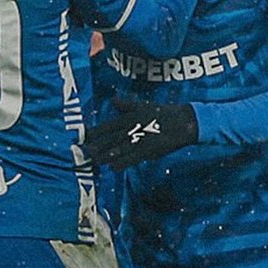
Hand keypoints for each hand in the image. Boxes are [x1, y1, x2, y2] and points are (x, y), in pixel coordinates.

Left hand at [82, 100, 198, 168]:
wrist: (183, 122)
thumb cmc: (164, 112)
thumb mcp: (144, 105)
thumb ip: (126, 104)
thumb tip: (113, 100)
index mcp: (130, 117)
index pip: (108, 126)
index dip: (95, 132)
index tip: (84, 137)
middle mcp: (132, 128)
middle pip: (110, 139)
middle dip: (96, 146)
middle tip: (84, 151)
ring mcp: (140, 140)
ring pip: (118, 149)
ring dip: (105, 156)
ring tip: (94, 160)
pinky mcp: (149, 150)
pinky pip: (132, 158)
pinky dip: (122, 163)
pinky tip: (113, 168)